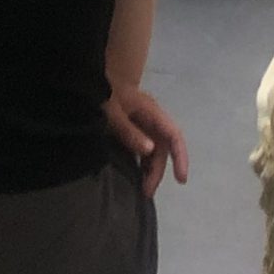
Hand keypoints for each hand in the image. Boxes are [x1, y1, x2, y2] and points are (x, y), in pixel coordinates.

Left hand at [103, 84, 188, 198]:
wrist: (92, 81)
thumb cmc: (105, 94)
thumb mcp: (113, 114)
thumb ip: (130, 132)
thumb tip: (150, 150)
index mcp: (152, 112)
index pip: (173, 135)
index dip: (180, 157)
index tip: (180, 179)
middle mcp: (152, 118)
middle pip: (163, 147)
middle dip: (158, 171)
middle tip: (146, 191)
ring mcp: (144, 122)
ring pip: (154, 150)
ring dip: (150, 169)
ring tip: (142, 190)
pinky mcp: (134, 127)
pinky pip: (144, 148)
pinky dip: (142, 163)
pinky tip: (136, 175)